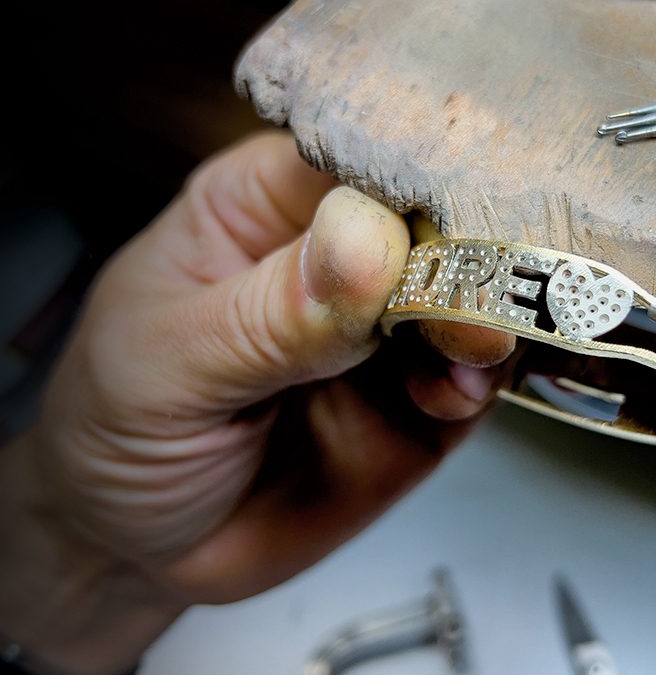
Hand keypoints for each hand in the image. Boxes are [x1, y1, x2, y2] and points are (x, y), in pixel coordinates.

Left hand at [0, 132, 512, 674]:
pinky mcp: (418, 407)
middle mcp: (342, 259)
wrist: (138, 555)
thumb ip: (269, 314)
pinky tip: (454, 395)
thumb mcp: (169, 364)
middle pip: (430, 224)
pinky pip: (472, 379)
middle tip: (466, 296)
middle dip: (462, 252)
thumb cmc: (116, 430)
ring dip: (480, 320)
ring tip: (468, 350)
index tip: (435, 208)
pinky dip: (479, 382)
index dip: (404, 172)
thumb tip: (368, 243)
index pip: (353, 159)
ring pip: (469, 299)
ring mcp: (386, 335)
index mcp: (266, 208)